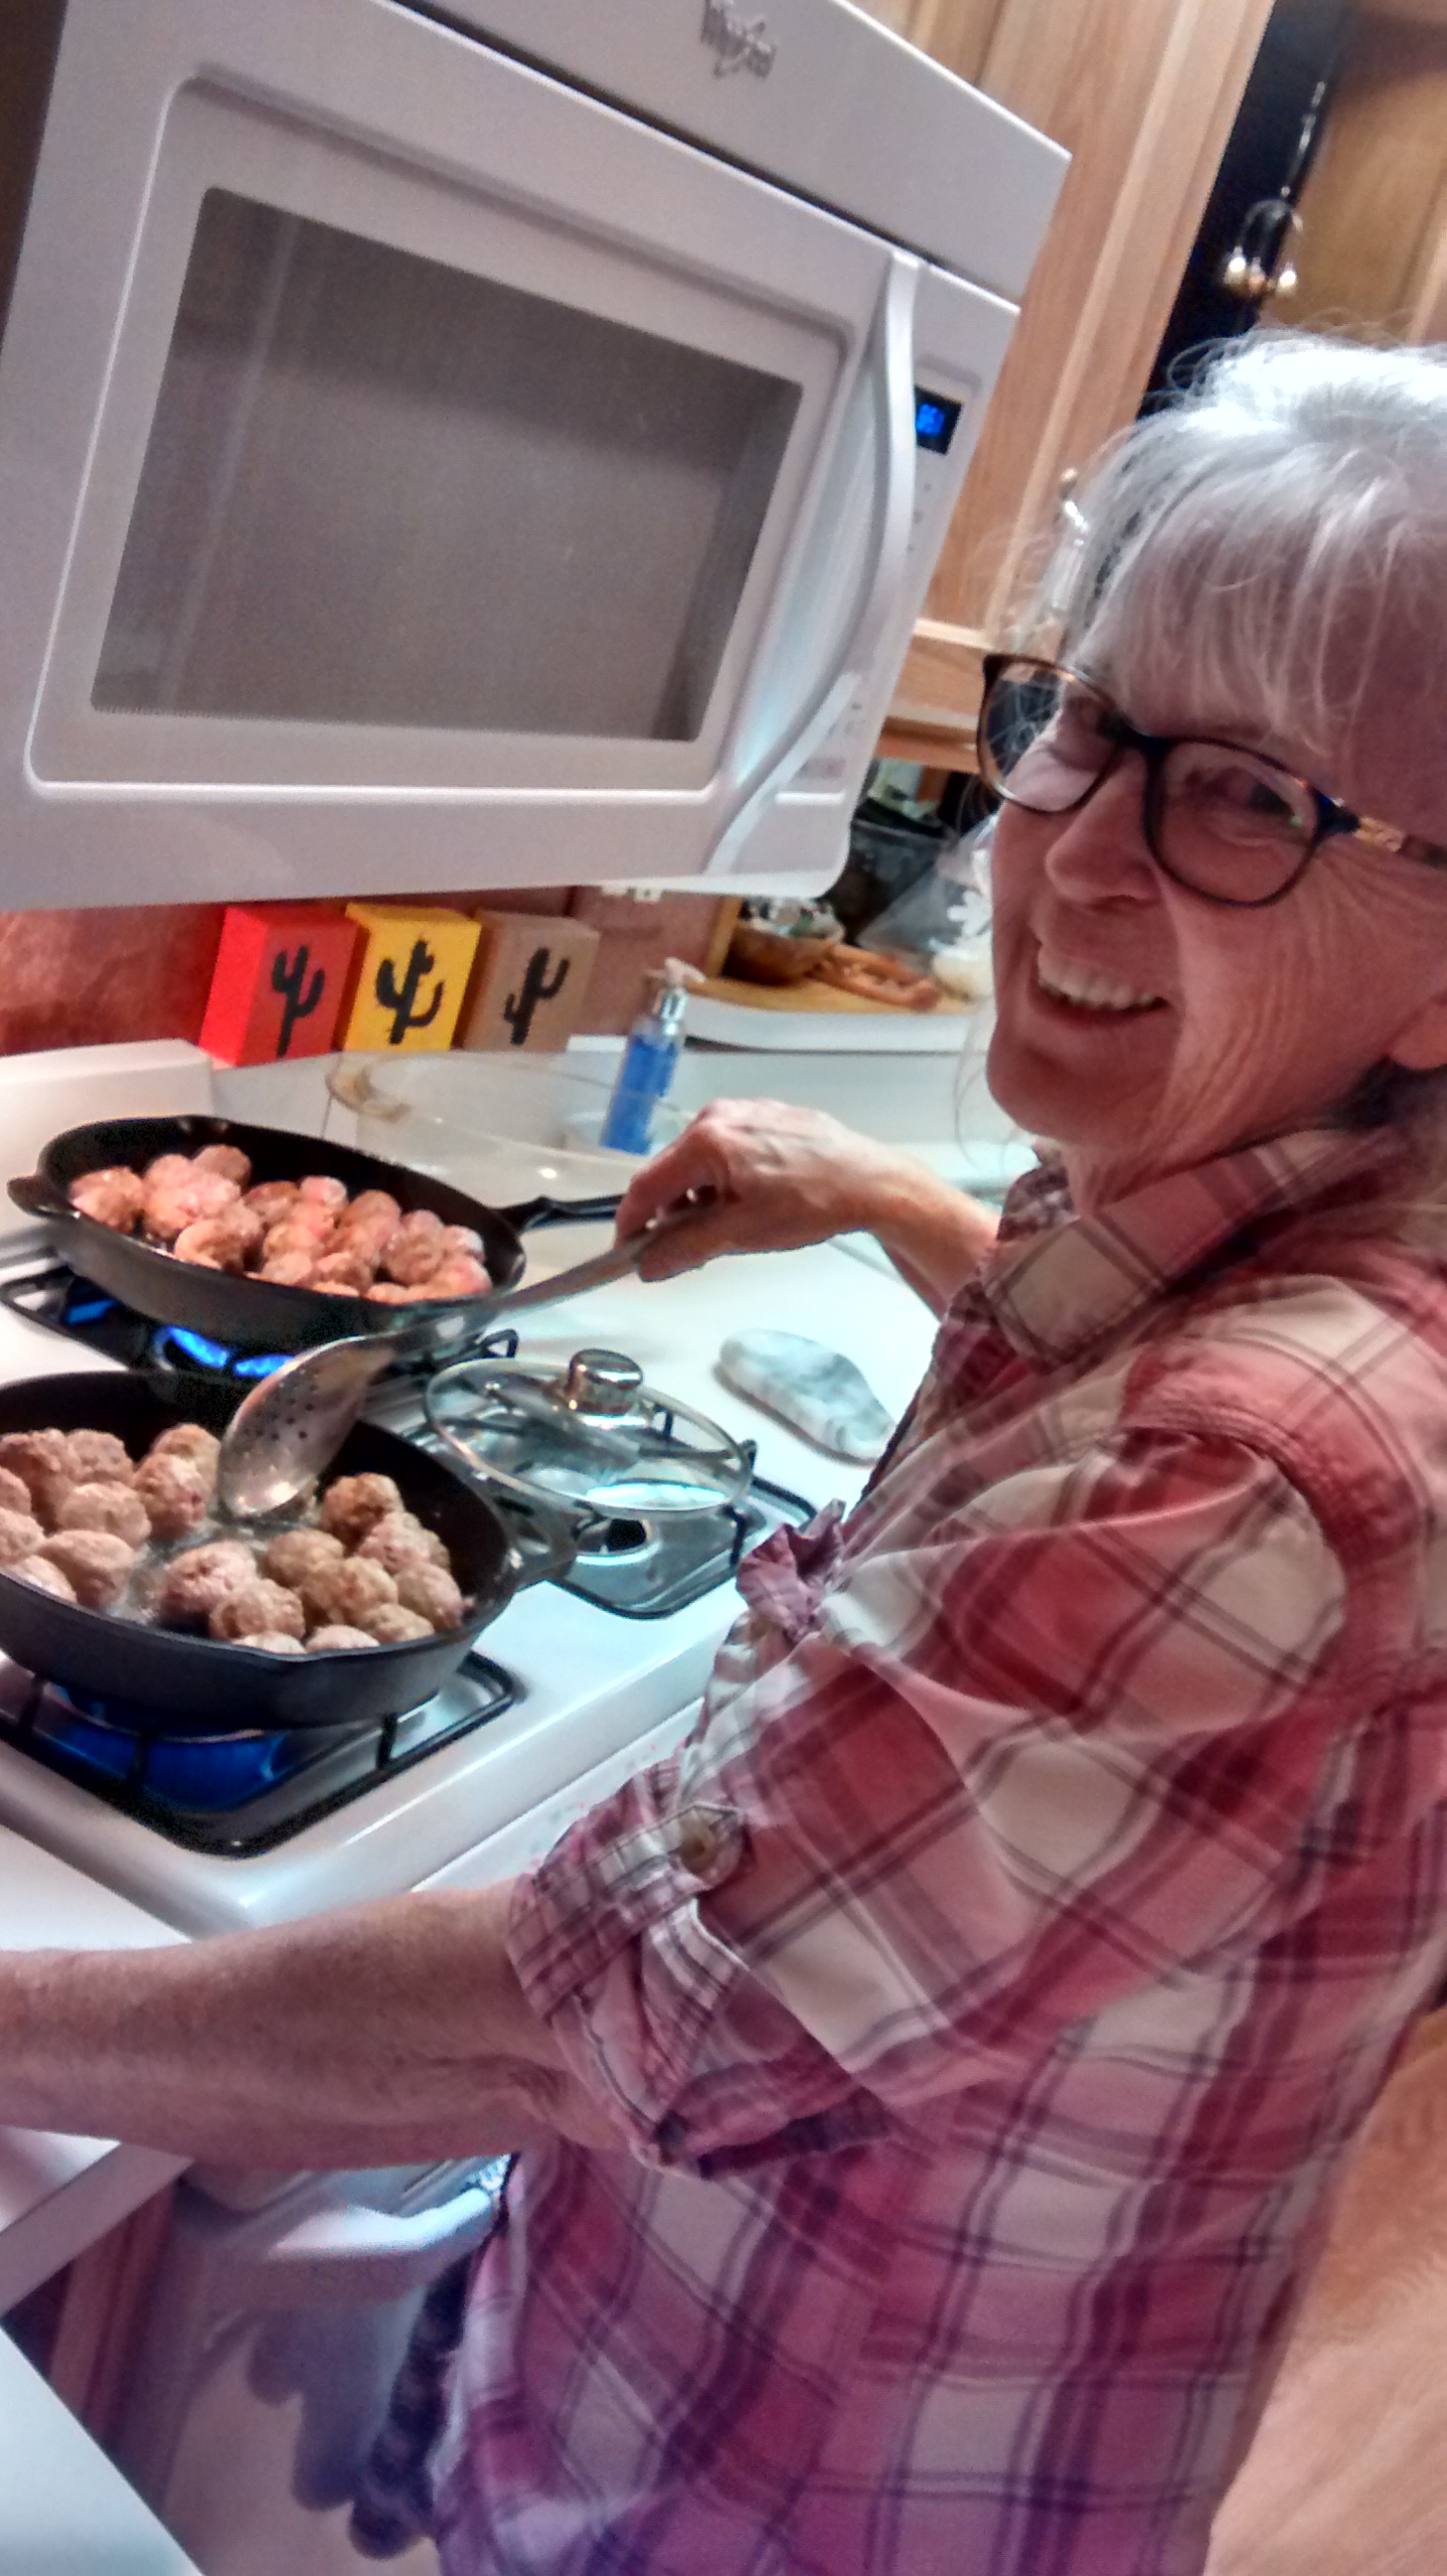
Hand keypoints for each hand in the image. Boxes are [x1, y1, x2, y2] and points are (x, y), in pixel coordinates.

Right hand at [616, 1098, 943, 1282]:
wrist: (872, 1182)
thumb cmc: (813, 1203)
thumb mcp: (741, 1233)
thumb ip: (685, 1248)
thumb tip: (647, 1265)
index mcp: (706, 1140)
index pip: (647, 1185)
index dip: (631, 1222)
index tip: (627, 1251)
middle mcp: (719, 1116)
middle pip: (671, 1172)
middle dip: (671, 1213)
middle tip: (686, 1250)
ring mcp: (745, 1112)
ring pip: (700, 1162)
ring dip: (700, 1198)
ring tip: (728, 1228)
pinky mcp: (768, 1117)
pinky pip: (727, 1150)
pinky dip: (724, 1181)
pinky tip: (750, 1204)